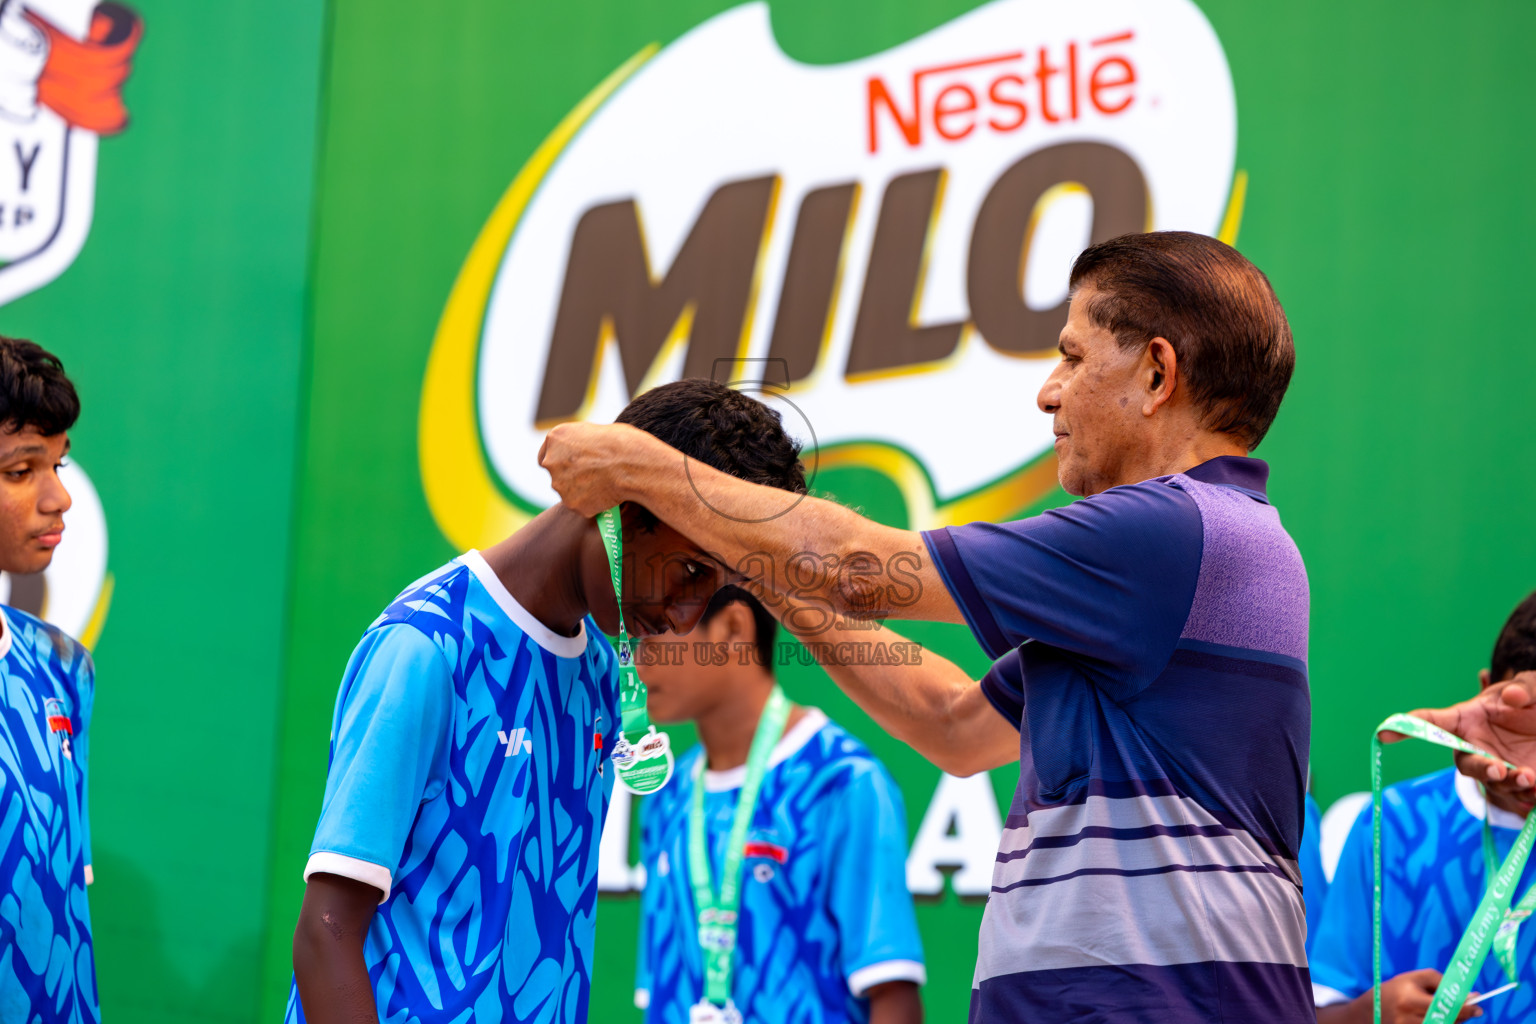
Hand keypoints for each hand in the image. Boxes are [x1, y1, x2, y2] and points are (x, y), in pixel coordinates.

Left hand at [538, 422, 654, 516]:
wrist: (634, 464)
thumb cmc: (622, 443)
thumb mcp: (594, 432)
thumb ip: (579, 443)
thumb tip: (581, 451)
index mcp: (555, 438)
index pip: (545, 455)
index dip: (561, 461)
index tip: (573, 466)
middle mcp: (551, 461)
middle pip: (556, 475)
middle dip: (570, 477)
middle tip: (593, 476)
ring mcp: (560, 485)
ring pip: (568, 491)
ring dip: (582, 490)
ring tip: (606, 484)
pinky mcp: (572, 504)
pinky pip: (581, 505)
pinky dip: (592, 503)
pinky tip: (608, 494)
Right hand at [1315, 970, 1482, 1023]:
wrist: (1368, 1013)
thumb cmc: (1395, 990)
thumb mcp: (1414, 979)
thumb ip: (1441, 983)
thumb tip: (1471, 996)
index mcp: (1409, 999)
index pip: (1446, 1007)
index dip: (1466, 1008)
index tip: (1478, 1005)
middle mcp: (1409, 1019)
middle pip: (1449, 1021)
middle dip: (1464, 1015)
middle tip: (1473, 1009)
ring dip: (1454, 1021)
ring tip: (1452, 1012)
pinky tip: (1442, 1019)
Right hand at [1391, 673, 1535, 810]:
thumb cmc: (1533, 704)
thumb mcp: (1533, 689)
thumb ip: (1525, 688)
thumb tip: (1512, 697)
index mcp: (1469, 718)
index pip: (1432, 723)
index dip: (1406, 727)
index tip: (1383, 734)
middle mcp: (1476, 745)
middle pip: (1465, 762)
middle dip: (1479, 768)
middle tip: (1496, 769)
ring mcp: (1496, 765)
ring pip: (1491, 782)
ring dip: (1507, 783)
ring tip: (1528, 778)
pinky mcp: (1516, 783)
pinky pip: (1515, 794)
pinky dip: (1526, 793)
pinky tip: (1534, 785)